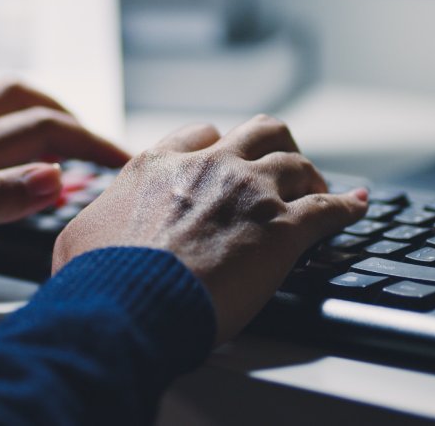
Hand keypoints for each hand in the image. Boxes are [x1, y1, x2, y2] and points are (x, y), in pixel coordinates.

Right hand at [52, 116, 366, 343]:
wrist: (130, 302)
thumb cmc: (99, 278)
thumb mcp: (77, 238)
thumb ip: (96, 223)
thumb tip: (87, 239)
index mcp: (159, 166)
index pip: (200, 134)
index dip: (218, 144)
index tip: (225, 157)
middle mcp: (209, 167)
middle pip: (260, 131)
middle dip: (274, 146)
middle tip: (280, 168)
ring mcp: (250, 194)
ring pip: (297, 162)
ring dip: (311, 175)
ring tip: (319, 189)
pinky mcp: (283, 230)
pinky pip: (329, 208)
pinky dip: (348, 206)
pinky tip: (357, 208)